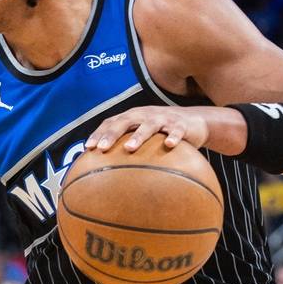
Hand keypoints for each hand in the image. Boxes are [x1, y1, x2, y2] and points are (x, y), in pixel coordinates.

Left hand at [85, 105, 209, 152]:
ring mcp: (163, 119)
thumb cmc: (160, 131)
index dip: (99, 133)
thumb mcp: (142, 134)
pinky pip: (176, 131)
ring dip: (138, 136)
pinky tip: (169, 145)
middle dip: (112, 134)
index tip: (88, 147)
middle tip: (102, 148)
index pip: (111, 122)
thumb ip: (125, 145)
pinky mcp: (181, 125)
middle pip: (125, 121)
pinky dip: (173, 137)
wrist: (193, 121)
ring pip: (149, 125)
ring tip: (129, 148)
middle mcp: (145, 115)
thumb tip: (104, 168)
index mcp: (133, 117)